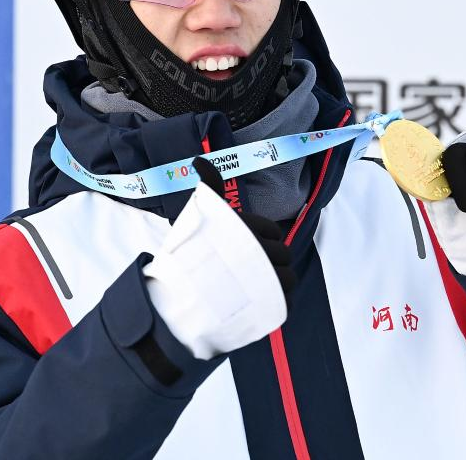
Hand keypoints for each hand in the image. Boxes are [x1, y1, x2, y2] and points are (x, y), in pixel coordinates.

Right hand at [191, 157, 296, 305]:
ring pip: (289, 279)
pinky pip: (287, 302)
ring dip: (278, 281)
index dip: (263, 236)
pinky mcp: (269, 305)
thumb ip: (209, 185)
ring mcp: (266, 281)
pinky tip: (261, 301)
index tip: (243, 246)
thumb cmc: (189, 252)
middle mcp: (261, 253)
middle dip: (272, 259)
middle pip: (284, 254)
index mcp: (249, 229)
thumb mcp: (200, 212)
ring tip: (256, 285)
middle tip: (248, 267)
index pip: (273, 230)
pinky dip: (278, 302)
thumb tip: (198, 160)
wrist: (177, 297)